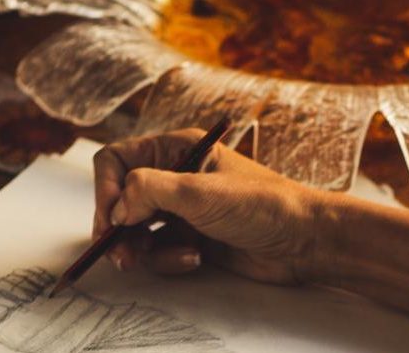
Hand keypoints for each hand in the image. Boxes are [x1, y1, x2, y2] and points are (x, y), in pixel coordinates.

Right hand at [92, 129, 322, 284]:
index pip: (118, 159)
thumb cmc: (260, 204)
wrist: (302, 240)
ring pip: (136, 230)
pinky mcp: (190, 237)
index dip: (105, 188)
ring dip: (145, 249)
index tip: (110, 219)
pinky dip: (169, 258)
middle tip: (120, 254)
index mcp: (177, 149)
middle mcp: (175, 175)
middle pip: (121, 199)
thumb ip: (150, 191)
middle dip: (118, 228)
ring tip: (176, 256)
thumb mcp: (201, 192)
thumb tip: (116, 207)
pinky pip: (158, 250)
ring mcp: (182, 208)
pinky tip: (195, 259)